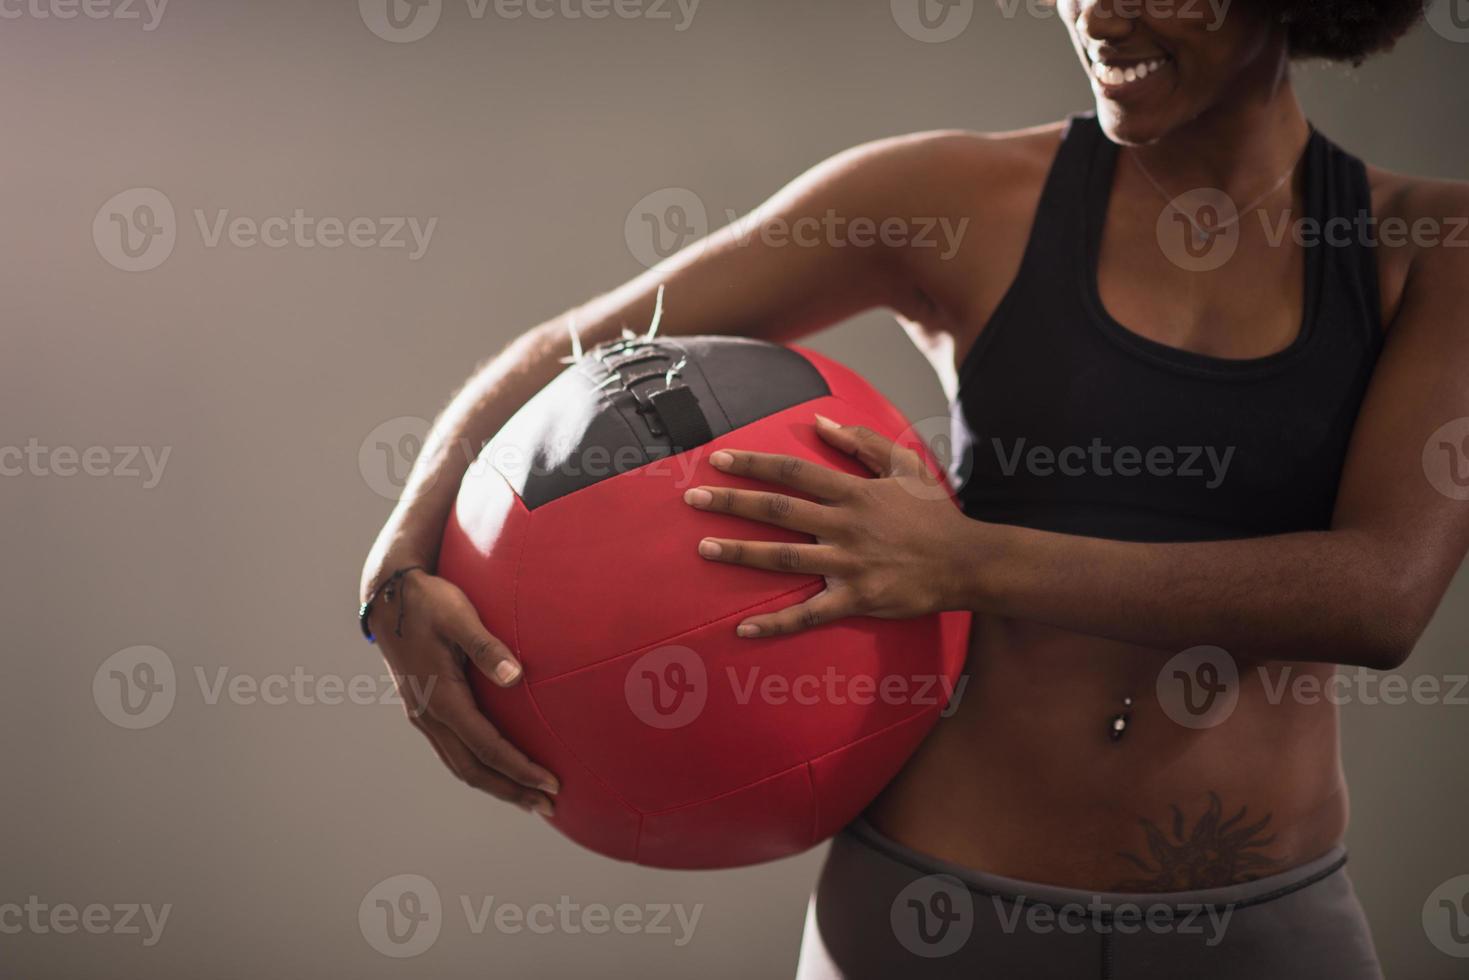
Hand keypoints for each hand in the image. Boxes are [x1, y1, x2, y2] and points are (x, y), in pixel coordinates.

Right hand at [363, 564, 559, 814]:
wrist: (387, 597)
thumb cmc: (428, 601)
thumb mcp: (459, 616)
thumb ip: (486, 647)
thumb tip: (516, 676)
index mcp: (441, 698)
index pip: (487, 748)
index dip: (520, 769)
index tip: (551, 784)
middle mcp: (429, 716)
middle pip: (473, 770)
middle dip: (512, 790)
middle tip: (549, 806)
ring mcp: (423, 716)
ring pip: (461, 766)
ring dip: (496, 785)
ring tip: (529, 798)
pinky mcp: (424, 710)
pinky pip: (454, 752)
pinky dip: (479, 768)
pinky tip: (499, 768)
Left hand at [683, 414, 970, 636]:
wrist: (967, 562)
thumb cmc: (934, 513)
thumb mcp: (905, 465)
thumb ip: (862, 442)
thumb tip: (820, 421)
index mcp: (854, 492)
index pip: (794, 472)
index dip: (754, 464)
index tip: (719, 458)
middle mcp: (846, 526)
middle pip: (779, 511)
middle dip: (732, 503)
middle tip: (693, 498)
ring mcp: (849, 565)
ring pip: (786, 558)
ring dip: (742, 554)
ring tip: (704, 549)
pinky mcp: (856, 600)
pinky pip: (809, 615)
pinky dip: (776, 624)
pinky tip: (744, 629)